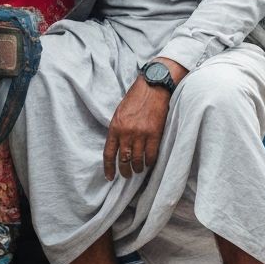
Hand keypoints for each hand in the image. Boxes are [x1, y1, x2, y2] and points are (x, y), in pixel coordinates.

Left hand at [103, 60, 186, 179]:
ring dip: (138, 168)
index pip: (109, 153)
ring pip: (137, 160)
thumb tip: (117, 146)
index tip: (110, 177)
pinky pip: (151, 155)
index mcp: (115, 127)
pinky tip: (149, 163)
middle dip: (124, 170)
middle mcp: (126, 132)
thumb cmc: (136, 98)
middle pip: (124, 159)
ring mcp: (141, 134)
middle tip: (127, 175)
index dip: (109, 168)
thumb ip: (117, 130)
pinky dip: (150, 162)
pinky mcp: (155, 134)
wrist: (153, 87)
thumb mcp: (119, 113)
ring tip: (138, 170)